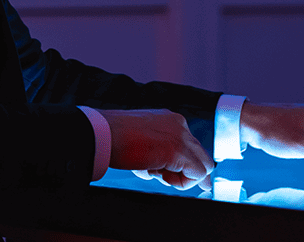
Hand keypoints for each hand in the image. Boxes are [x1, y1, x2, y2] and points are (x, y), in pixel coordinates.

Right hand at [99, 109, 215, 189]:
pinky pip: (197, 174)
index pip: (190, 145)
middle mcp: (180, 124)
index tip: (185, 176)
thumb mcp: (142, 139)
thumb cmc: (113, 137)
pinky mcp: (177, 151)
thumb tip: (165, 170)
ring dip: (181, 178)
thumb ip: (158, 150)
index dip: (188, 164)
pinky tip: (160, 176)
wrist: (101, 133)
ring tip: (154, 173)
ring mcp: (181, 137)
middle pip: (200, 155)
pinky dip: (182, 183)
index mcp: (170, 120)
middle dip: (188, 173)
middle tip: (169, 180)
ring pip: (202, 166)